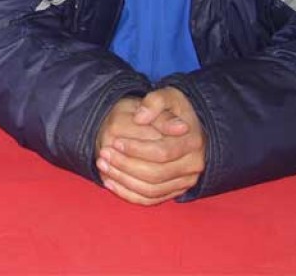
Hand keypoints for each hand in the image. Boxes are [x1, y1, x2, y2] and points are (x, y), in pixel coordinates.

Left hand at [96, 87, 205, 205]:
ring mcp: (184, 181)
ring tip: (102, 166)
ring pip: (151, 190)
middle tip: (103, 154)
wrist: (185, 125)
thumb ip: (154, 102)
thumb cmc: (173, 109)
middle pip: (155, 174)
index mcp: (192, 142)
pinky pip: (150, 200)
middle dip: (125, 165)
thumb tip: (140, 118)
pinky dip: (128, 194)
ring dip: (123, 180)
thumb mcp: (168, 96)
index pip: (162, 152)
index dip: (136, 149)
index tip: (115, 141)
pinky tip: (109, 182)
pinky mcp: (174, 191)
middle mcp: (193, 165)